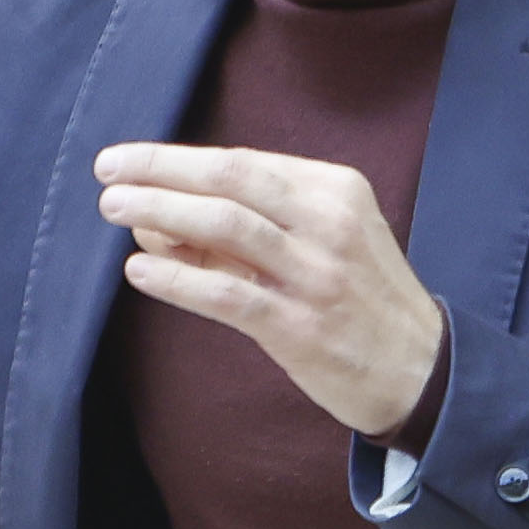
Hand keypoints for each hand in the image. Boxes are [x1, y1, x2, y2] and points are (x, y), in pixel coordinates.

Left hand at [94, 143, 442, 439]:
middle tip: (107, 171)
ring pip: (226, 227)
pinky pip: (227, 294)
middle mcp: (328, 223)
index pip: (242, 163)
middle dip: (161, 171)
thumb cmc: (360, 297)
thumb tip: (159, 218)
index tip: (128, 158)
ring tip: (114, 210)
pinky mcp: (300, 326)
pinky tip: (140, 272)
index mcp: (335, 190)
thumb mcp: (325, 239)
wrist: (421, 370)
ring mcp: (316, 274)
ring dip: (161, 213)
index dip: (177, 159)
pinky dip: (177, 279)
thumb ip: (252, 224)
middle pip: (230, 180)